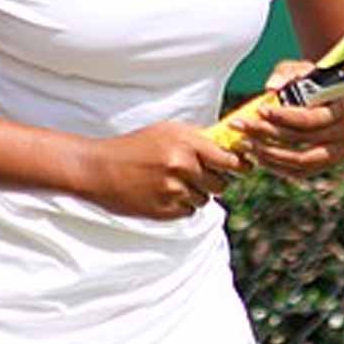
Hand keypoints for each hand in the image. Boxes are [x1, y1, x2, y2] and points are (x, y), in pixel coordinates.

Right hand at [81, 122, 245, 219]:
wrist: (99, 169)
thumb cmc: (134, 146)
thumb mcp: (166, 131)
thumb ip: (197, 139)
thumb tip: (229, 146)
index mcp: (185, 142)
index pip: (229, 159)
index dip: (240, 165)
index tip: (244, 167)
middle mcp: (182, 165)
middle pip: (221, 183)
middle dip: (214, 181)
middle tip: (198, 175)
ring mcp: (173, 189)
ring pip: (205, 199)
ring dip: (196, 194)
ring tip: (173, 183)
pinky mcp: (165, 210)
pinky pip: (189, 212)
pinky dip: (182, 206)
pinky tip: (163, 194)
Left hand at [228, 60, 343, 177]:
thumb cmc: (321, 85)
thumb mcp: (308, 71)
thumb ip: (289, 72)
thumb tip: (270, 86)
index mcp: (343, 108)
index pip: (310, 118)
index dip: (283, 116)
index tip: (259, 110)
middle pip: (302, 139)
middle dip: (266, 133)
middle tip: (240, 126)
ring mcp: (338, 153)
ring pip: (301, 161)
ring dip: (269, 154)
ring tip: (244, 143)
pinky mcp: (327, 165)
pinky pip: (301, 172)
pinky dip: (278, 167)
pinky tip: (258, 157)